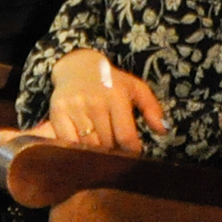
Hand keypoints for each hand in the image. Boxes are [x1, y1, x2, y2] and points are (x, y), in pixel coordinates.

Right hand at [47, 49, 166, 154]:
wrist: (77, 66)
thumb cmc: (111, 82)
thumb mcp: (135, 88)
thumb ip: (152, 109)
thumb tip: (164, 131)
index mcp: (116, 96)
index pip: (126, 137)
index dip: (131, 151)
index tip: (132, 154)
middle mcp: (95, 102)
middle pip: (107, 144)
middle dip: (113, 152)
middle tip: (116, 154)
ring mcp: (74, 107)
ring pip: (87, 146)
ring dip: (95, 153)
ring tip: (101, 151)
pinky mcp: (57, 112)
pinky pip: (67, 142)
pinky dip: (75, 149)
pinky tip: (82, 147)